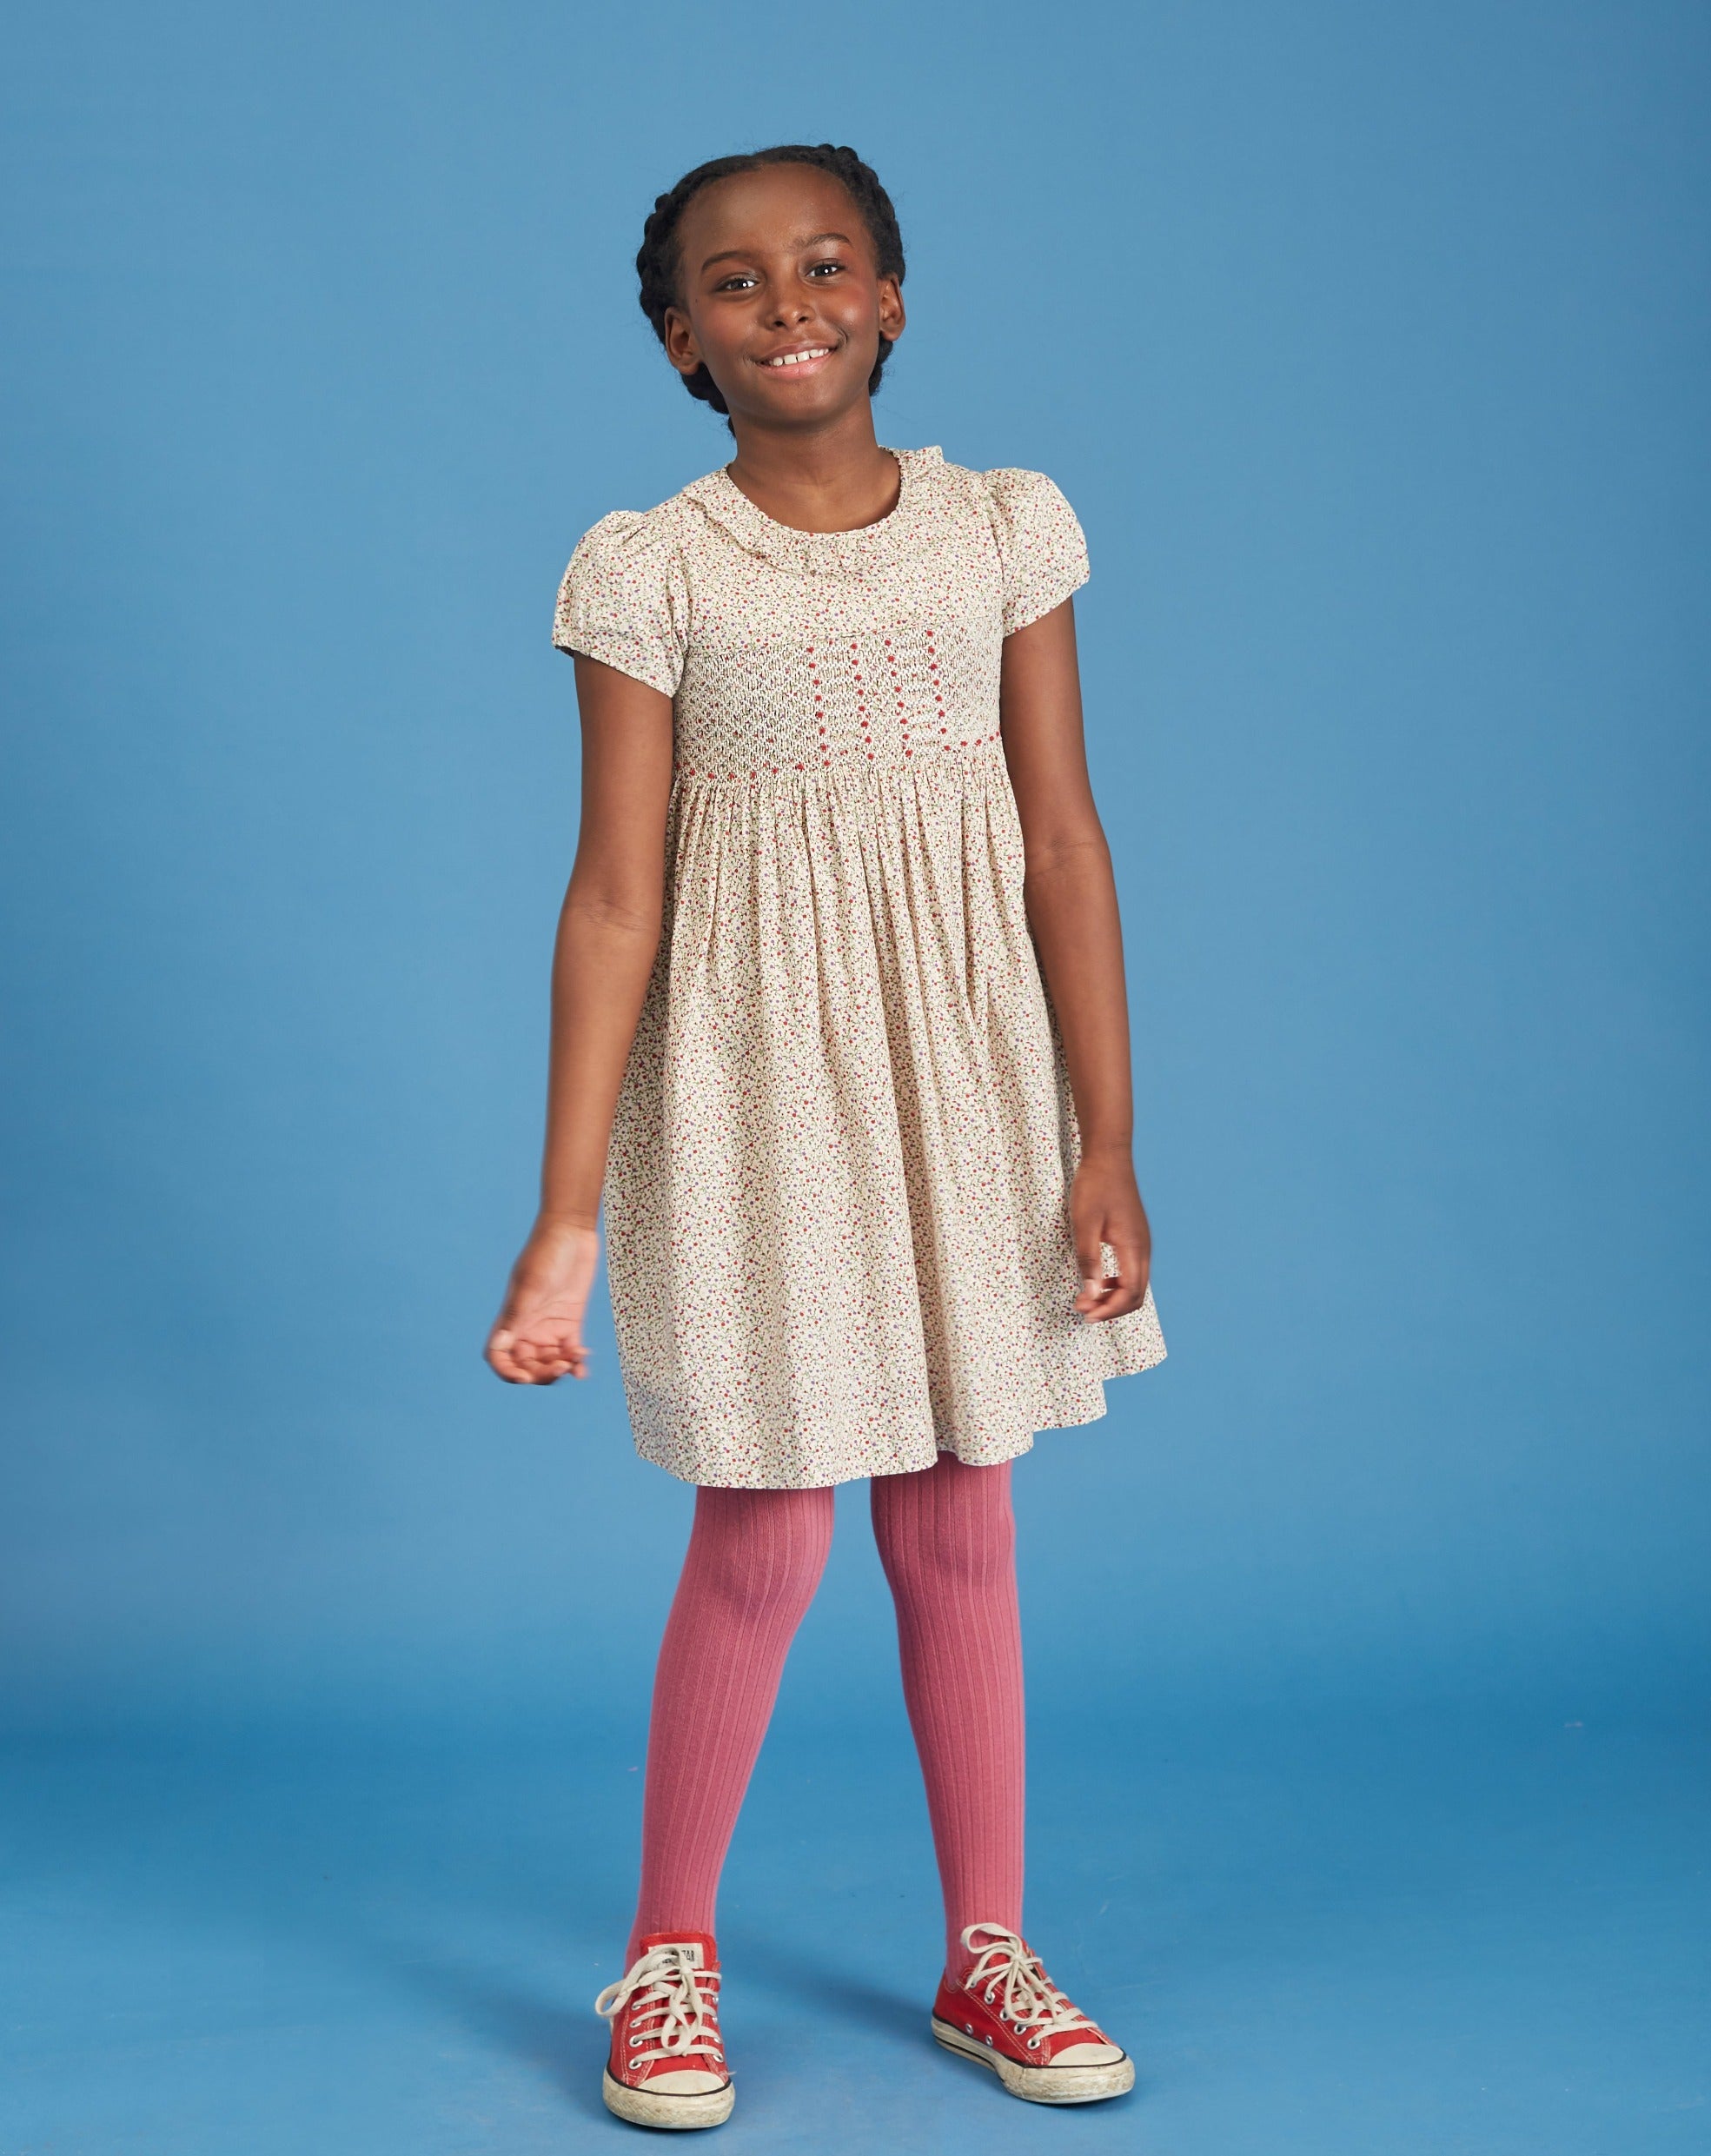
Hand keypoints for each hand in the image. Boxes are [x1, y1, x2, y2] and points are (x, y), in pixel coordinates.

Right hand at [485, 1216, 599, 1383]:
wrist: (571, 1231)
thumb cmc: (546, 1252)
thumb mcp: (531, 1286)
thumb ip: (516, 1317)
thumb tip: (499, 1344)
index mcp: (511, 1320)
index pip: (499, 1356)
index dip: (507, 1372)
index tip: (524, 1378)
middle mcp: (527, 1327)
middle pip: (527, 1365)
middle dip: (541, 1373)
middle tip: (561, 1366)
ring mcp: (549, 1325)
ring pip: (549, 1361)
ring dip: (560, 1368)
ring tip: (575, 1359)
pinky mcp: (570, 1321)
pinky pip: (569, 1351)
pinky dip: (575, 1362)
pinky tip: (582, 1368)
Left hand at [1069, 1149, 1151, 1320]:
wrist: (1108, 1157)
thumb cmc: (1095, 1186)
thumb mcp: (1084, 1224)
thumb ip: (1088, 1260)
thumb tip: (1090, 1294)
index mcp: (1134, 1247)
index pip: (1129, 1293)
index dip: (1108, 1310)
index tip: (1086, 1314)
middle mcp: (1143, 1248)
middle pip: (1136, 1295)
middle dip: (1110, 1309)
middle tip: (1083, 1310)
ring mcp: (1142, 1243)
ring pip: (1135, 1285)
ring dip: (1113, 1298)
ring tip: (1087, 1298)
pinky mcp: (1135, 1238)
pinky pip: (1132, 1271)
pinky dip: (1117, 1284)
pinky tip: (1098, 1281)